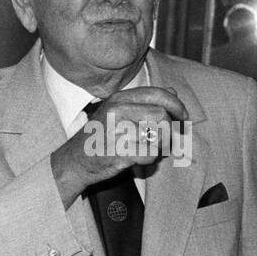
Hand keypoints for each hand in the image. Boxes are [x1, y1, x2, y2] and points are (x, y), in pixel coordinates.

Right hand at [51, 86, 189, 205]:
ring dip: (160, 145)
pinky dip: (149, 160)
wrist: (73, 162)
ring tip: (148, 149)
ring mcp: (117, 131)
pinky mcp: (119, 152)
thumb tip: (173, 93)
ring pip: (158, 135)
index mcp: (119, 99)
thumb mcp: (117, 112)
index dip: (176, 105)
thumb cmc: (98, 138)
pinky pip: (150, 154)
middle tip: (165, 140)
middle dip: (169, 130)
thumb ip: (144, 102)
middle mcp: (117, 111)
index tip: (183, 117)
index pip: (158, 94)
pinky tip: (138, 159)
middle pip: (162, 115)